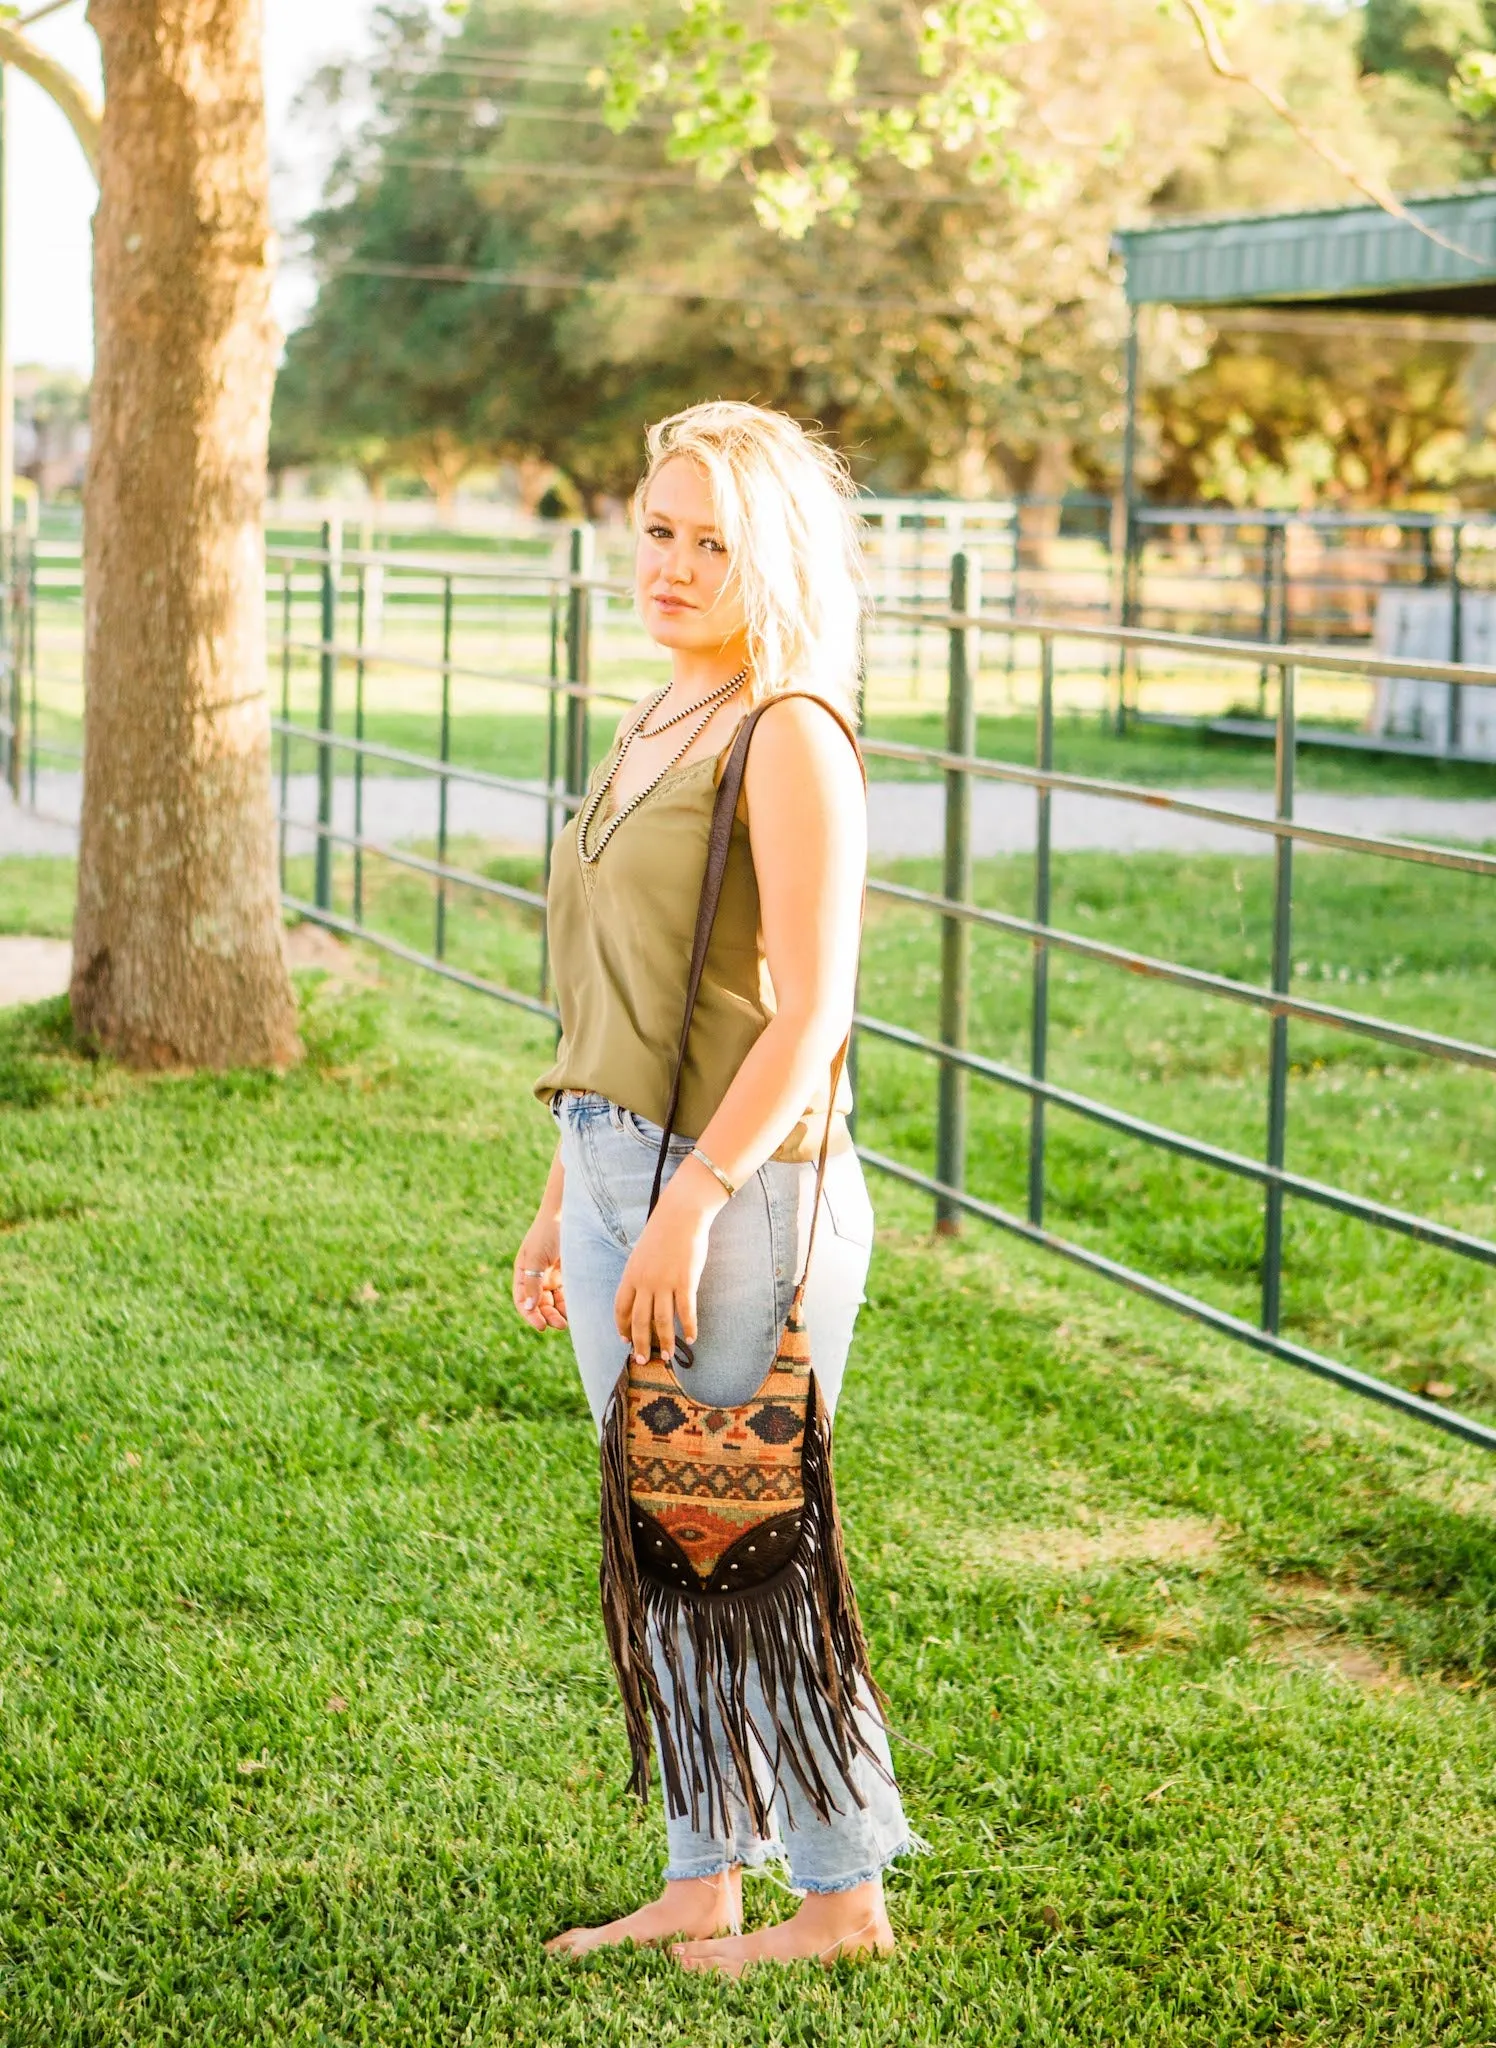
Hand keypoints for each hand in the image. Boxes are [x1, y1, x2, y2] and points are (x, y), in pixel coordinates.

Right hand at [512, 1211, 566, 1331]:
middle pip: (539, 1304)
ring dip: (558, 1313)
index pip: (523, 1300)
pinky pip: (565, 1294)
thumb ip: (533, 1282)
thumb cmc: (547, 1233)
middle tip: (560, 1325)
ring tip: (567, 1322)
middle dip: (547, 1316)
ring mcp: (551, 1276)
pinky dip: (568, 1304)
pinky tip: (574, 1312)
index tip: (542, 1326)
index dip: (530, 1315)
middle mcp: (536, 1277)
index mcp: (524, 1272)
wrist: (567, 1214)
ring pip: (553, 1302)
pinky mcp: (566, 1274)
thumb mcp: (537, 1257)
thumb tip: (529, 1308)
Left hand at [614, 1163, 722, 1364]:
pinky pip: (686, 1311)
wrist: (681, 1214)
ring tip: (668, 1356)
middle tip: (642, 1360)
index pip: (621, 1308)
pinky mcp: (685, 1281)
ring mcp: (665, 1283)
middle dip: (640, 1344)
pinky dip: (690, 1327)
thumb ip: (639, 1275)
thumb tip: (642, 1295)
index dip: (622, 1327)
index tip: (625, 1340)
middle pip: (639, 1321)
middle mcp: (645, 1282)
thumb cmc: (663, 1231)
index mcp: (631, 1275)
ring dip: (665, 1342)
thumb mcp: (642, 1254)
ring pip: (662, 1321)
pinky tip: (692, 1337)